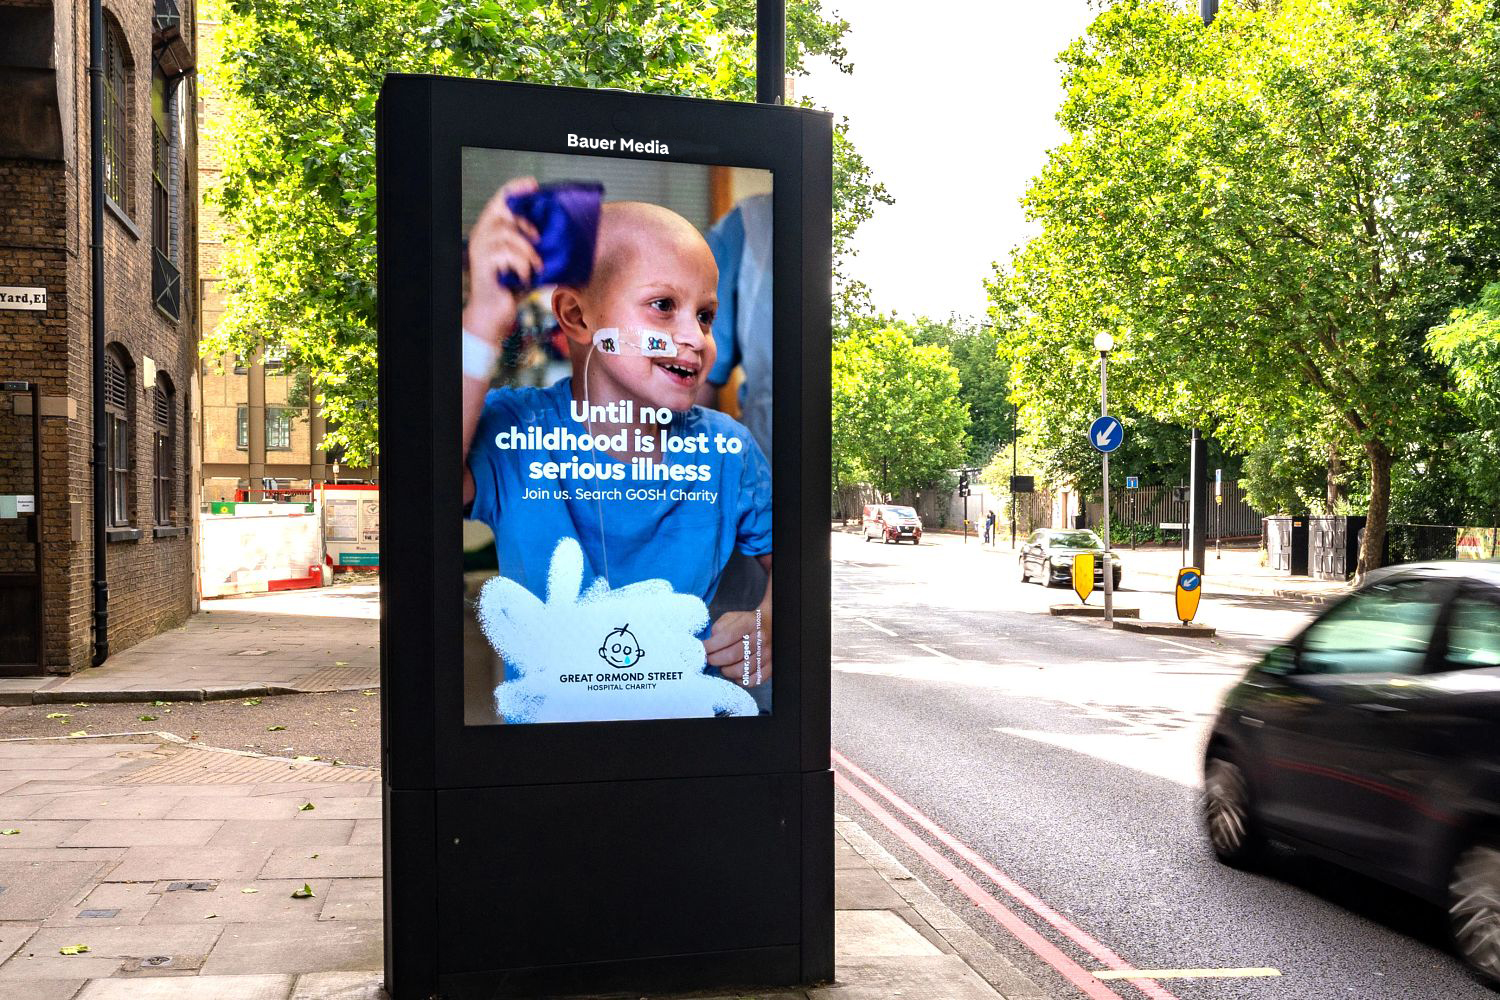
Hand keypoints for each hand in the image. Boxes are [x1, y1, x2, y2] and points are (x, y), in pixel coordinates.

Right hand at [463, 176, 541, 345]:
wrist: (495, 314)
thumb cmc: (511, 287)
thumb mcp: (527, 261)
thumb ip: (536, 246)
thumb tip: (561, 235)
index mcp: (491, 230)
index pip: (500, 199)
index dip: (516, 190)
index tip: (534, 187)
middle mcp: (482, 235)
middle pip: (503, 212)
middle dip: (526, 224)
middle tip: (539, 241)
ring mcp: (480, 248)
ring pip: (508, 233)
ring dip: (528, 250)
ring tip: (536, 266)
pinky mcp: (483, 263)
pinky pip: (506, 253)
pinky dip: (522, 264)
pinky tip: (526, 277)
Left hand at [704, 607, 770, 685]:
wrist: (770, 625)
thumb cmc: (747, 623)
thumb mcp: (732, 617)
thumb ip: (719, 627)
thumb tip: (710, 643)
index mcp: (750, 623)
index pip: (727, 637)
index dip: (711, 646)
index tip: (702, 649)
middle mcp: (760, 638)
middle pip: (732, 655)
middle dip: (715, 660)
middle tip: (709, 659)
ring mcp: (767, 654)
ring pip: (740, 670)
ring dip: (726, 671)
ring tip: (723, 665)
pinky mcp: (770, 667)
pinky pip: (752, 681)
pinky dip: (739, 680)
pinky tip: (735, 673)